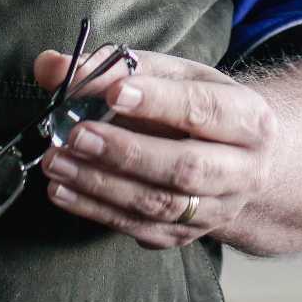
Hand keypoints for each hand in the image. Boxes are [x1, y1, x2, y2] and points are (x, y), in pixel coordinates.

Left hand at [32, 47, 275, 249]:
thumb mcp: (171, 75)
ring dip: (101, 184)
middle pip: (186, 167)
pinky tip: (63, 190)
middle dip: (126, 152)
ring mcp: (217, 210)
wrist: (236, 159)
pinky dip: (96, 210)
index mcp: (250, 120)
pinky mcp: (186, 235)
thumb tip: (50, 66)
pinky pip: (139, 229)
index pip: (205, 110)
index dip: (160, 102)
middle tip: (76, 135)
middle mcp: (244, 171)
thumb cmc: (197, 106)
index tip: (114, 93)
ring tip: (57, 162)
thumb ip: (112, 67)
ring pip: (159, 204)